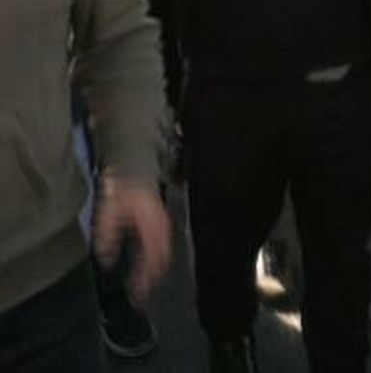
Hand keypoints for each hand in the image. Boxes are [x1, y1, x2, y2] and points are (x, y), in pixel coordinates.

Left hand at [93, 178, 170, 306]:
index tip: (136, 296)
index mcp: (152, 227)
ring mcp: (165, 227)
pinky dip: (156, 264)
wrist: (135, 168)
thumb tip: (107, 260)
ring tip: (143, 290)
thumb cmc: (121, 189)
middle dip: (151, 282)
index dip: (144, 280)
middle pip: (161, 262)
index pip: (151, 260)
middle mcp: (163, 229)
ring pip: (164, 257)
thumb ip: (107, 235)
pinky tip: (148, 271)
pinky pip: (163, 249)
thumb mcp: (108, 212)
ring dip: (155, 274)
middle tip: (140, 300)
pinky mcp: (163, 226)